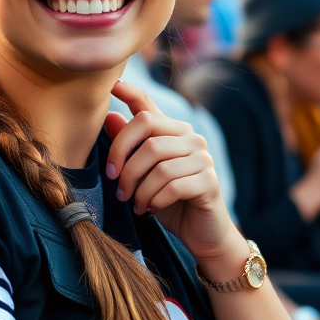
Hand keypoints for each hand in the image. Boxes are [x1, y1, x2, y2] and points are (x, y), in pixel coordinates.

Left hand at [105, 80, 238, 270]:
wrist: (201, 234)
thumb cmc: (168, 201)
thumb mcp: (142, 175)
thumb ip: (128, 147)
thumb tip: (110, 117)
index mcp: (172, 131)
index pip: (148, 106)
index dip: (130, 93)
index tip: (112, 85)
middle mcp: (190, 138)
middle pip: (148, 134)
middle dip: (125, 161)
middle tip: (116, 185)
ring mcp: (203, 158)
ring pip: (158, 165)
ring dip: (139, 189)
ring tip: (133, 203)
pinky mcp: (209, 181)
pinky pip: (173, 186)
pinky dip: (155, 200)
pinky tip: (150, 208)